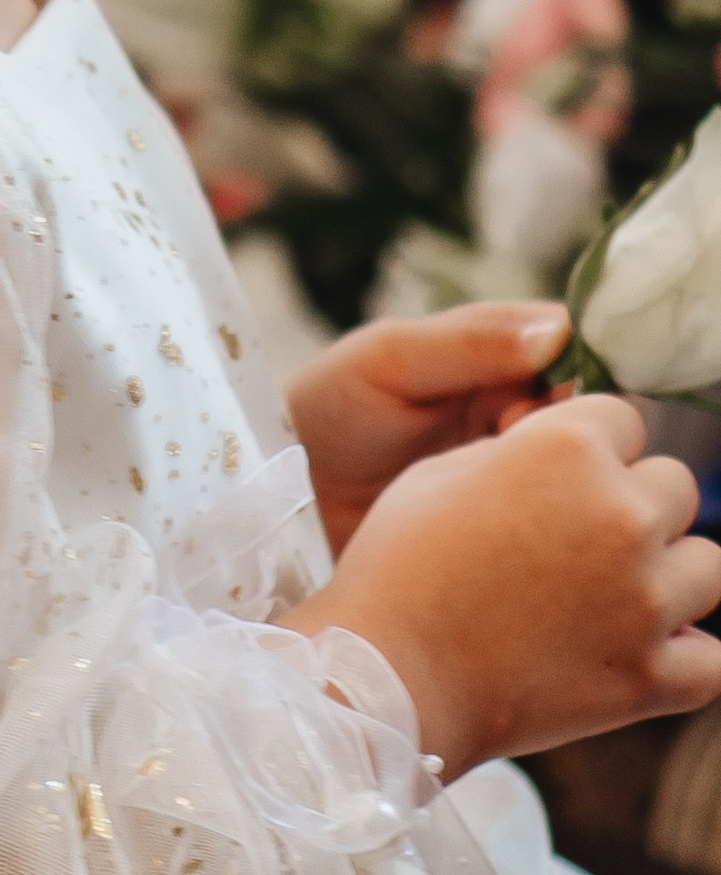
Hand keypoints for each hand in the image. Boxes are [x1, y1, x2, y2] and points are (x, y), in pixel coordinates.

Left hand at [287, 298, 573, 556]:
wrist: (280, 499)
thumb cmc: (324, 414)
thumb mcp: (386, 361)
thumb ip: (467, 341)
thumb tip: (559, 334)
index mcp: (497, 355)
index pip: (580, 351)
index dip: (575, 377)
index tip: (534, 406)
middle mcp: (518, 411)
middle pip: (593, 417)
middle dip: (571, 437)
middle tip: (511, 453)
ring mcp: (517, 474)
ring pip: (584, 475)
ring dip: (561, 486)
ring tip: (505, 498)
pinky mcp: (511, 531)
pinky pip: (559, 526)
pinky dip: (550, 531)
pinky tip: (511, 541)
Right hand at [297, 390, 720, 777]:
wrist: (384, 680)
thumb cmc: (397, 570)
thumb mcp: (441, 473)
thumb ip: (521, 452)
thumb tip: (568, 457)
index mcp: (567, 449)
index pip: (624, 421)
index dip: (590, 448)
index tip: (558, 479)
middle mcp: (622, 515)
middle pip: (674, 487)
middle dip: (632, 506)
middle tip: (575, 542)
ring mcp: (646, 600)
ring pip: (706, 566)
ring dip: (665, 576)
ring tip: (610, 597)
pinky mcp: (650, 676)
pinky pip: (711, 661)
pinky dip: (683, 657)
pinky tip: (642, 651)